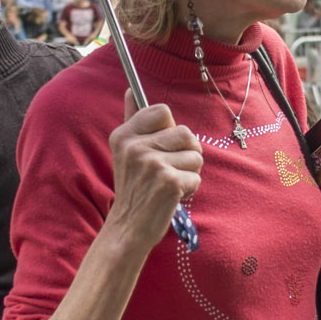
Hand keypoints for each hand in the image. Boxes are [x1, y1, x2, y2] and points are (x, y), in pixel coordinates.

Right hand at [104, 91, 201, 249]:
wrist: (128, 229)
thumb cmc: (133, 189)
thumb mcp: (125, 153)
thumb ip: (132, 120)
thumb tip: (131, 91)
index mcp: (123, 135)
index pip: (162, 111)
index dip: (170, 129)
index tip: (162, 146)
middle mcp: (135, 147)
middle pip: (185, 132)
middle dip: (186, 152)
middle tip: (170, 169)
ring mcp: (152, 164)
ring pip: (195, 155)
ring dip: (189, 171)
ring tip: (169, 184)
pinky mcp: (169, 182)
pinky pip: (196, 176)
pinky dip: (190, 188)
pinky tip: (172, 196)